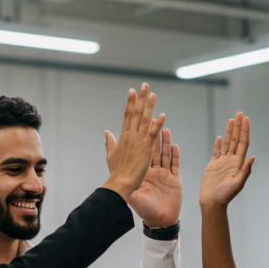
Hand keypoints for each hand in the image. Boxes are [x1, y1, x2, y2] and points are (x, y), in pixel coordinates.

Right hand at [103, 83, 167, 200]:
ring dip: (150, 106)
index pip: (127, 115)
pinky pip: (153, 133)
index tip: (132, 91)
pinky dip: (158, 124)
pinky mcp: (146, 148)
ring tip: (153, 94)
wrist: (120, 182)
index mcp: (122, 137)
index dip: (131, 102)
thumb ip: (109, 142)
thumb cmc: (116, 172)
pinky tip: (162, 114)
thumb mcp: (110, 155)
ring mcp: (139, 141)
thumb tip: (106, 131)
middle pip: (137, 113)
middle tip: (145, 85)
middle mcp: (130, 136)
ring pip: (145, 120)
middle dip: (141, 98)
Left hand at [126, 128, 181, 227]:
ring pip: (165, 155)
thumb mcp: (134, 196)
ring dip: (165, 143)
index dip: (141, 142)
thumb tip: (115, 175)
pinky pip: (175, 165)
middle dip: (154, 137)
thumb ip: (127, 184)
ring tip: (165, 130)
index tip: (139, 131)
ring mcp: (164, 176)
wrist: (159, 222)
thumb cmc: (145, 211)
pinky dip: (175, 155)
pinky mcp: (174, 181)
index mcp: (143, 175)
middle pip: (154, 151)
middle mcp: (153, 173)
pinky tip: (174, 146)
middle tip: (153, 124)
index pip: (141, 155)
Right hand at [200, 112, 254, 210]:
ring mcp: (222, 163)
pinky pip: (216, 152)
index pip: (243, 143)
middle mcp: (232, 161)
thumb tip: (252, 157)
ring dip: (230, 131)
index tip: (246, 119)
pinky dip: (219, 144)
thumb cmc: (224, 197)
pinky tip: (221, 137)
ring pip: (228, 143)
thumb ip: (245, 171)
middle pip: (237, 140)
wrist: (212, 204)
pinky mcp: (213, 166)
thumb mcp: (236, 184)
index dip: (245, 130)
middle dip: (239, 126)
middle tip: (240, 113)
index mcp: (238, 164)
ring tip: (232, 119)